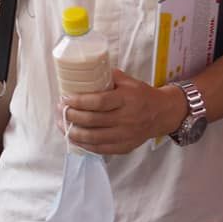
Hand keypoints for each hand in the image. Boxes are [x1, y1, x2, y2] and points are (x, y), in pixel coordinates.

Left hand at [63, 72, 187, 155]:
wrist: (162, 113)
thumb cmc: (141, 95)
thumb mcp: (128, 81)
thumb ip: (108, 76)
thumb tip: (84, 72)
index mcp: (127, 99)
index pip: (99, 102)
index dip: (79, 101)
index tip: (65, 98)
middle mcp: (127, 118)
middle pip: (93, 120)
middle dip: (72, 116)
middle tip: (60, 110)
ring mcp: (126, 135)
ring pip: (94, 138)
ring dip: (73, 132)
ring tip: (62, 124)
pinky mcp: (125, 147)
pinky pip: (100, 149)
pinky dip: (84, 145)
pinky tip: (74, 138)